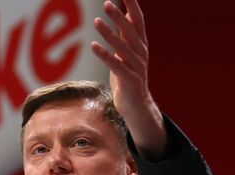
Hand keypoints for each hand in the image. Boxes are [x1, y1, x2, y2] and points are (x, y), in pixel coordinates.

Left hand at [91, 0, 166, 159]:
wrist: (136, 105)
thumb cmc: (128, 77)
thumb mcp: (127, 53)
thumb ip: (126, 34)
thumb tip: (125, 13)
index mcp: (141, 45)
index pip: (138, 21)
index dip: (132, 7)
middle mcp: (141, 54)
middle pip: (130, 32)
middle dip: (118, 17)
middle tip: (107, 3)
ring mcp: (136, 67)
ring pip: (123, 48)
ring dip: (109, 34)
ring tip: (97, 21)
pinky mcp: (129, 80)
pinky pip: (115, 65)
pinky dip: (105, 55)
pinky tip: (93, 46)